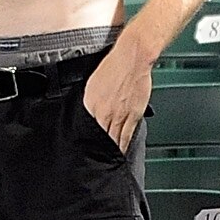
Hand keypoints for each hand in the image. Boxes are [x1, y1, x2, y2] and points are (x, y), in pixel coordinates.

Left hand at [80, 35, 152, 153]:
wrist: (132, 57)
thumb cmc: (114, 65)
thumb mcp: (93, 83)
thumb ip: (91, 101)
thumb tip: (89, 111)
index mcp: (91, 104)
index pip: (87, 130)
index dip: (87, 142)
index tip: (86, 151)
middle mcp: (104, 112)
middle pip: (100, 138)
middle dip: (99, 151)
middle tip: (96, 162)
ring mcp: (120, 115)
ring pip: (114, 140)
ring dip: (111, 152)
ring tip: (109, 162)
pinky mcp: (133, 115)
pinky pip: (127, 135)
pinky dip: (123, 146)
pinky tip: (121, 152)